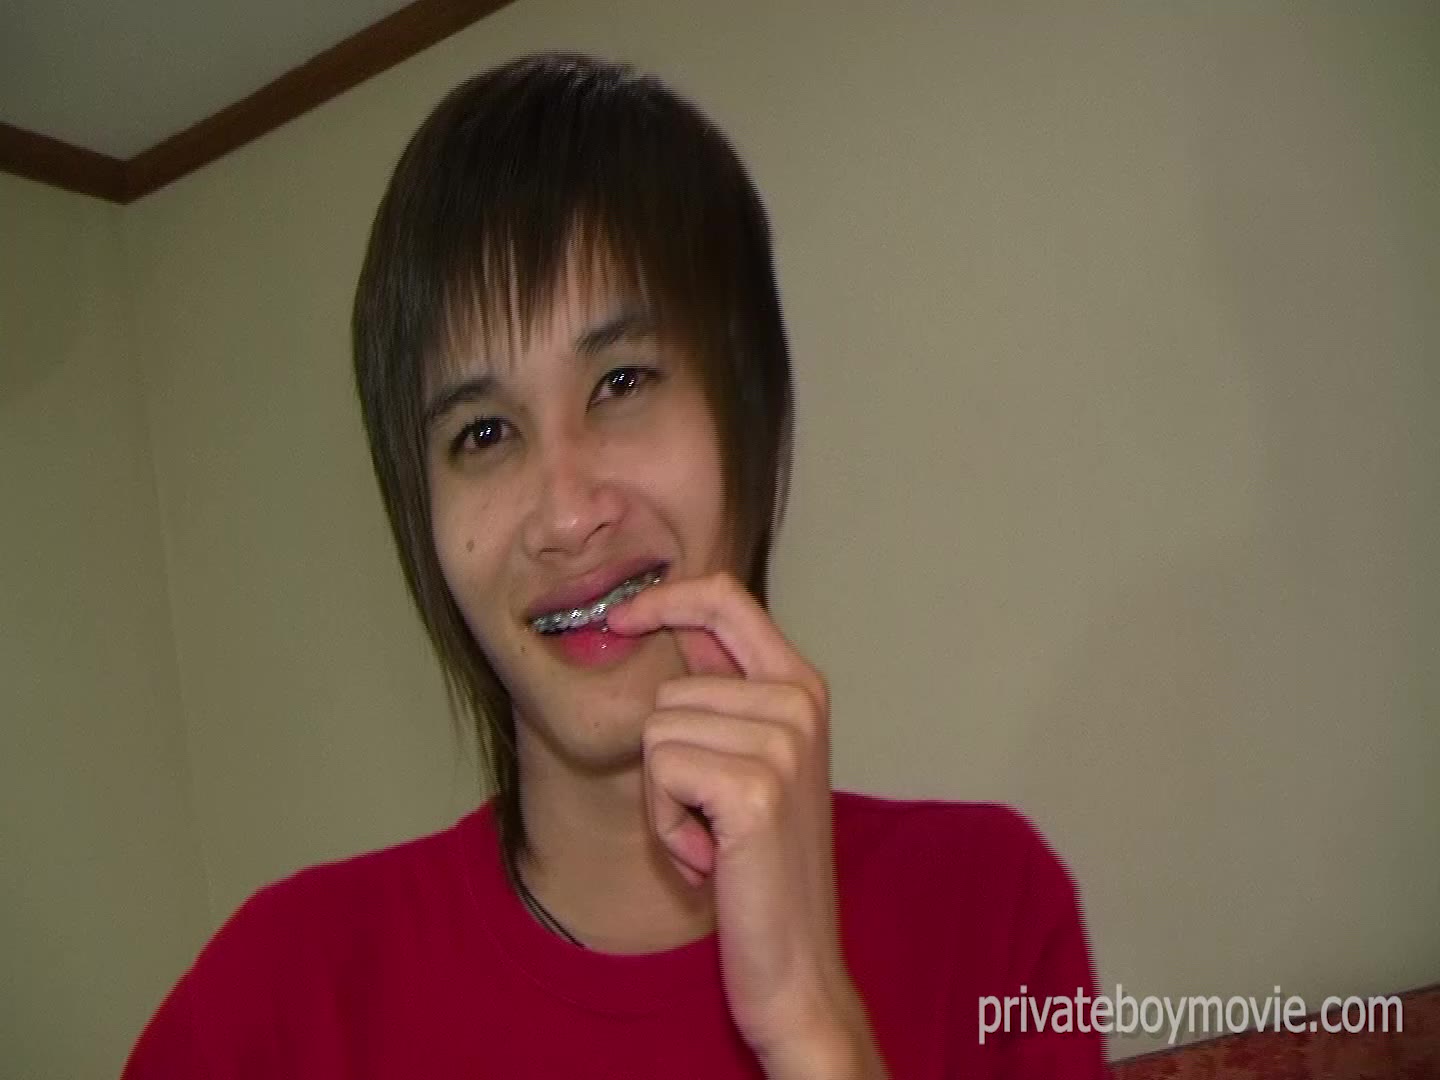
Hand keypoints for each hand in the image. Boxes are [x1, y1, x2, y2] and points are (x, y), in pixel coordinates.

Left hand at [606, 573, 887, 1078]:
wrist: (798, 962)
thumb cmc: (763, 867)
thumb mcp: (755, 763)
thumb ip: (725, 694)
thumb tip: (670, 624)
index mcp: (803, 688)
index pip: (725, 598)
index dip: (664, 600)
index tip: (622, 618)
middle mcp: (800, 703)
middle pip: (671, 688)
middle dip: (667, 759)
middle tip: (710, 815)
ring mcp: (783, 742)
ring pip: (657, 730)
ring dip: (665, 798)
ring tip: (713, 838)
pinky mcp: (754, 786)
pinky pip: (659, 770)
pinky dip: (665, 823)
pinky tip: (708, 857)